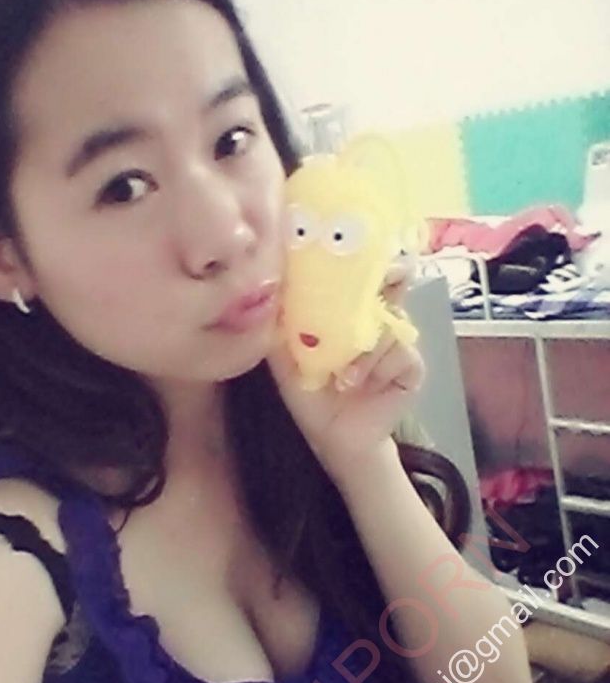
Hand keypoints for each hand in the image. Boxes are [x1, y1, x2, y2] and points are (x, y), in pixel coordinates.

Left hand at [265, 259, 424, 481]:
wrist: (331, 436)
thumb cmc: (311, 392)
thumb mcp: (286, 355)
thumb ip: (281, 323)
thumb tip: (271, 285)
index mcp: (349, 312)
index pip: (361, 274)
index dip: (363, 257)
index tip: (352, 245)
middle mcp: (378, 319)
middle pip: (392, 284)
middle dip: (384, 278)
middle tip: (376, 276)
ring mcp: (397, 342)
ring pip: (388, 325)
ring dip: (361, 349)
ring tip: (340, 376)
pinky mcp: (411, 368)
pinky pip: (401, 354)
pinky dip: (375, 367)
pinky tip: (355, 384)